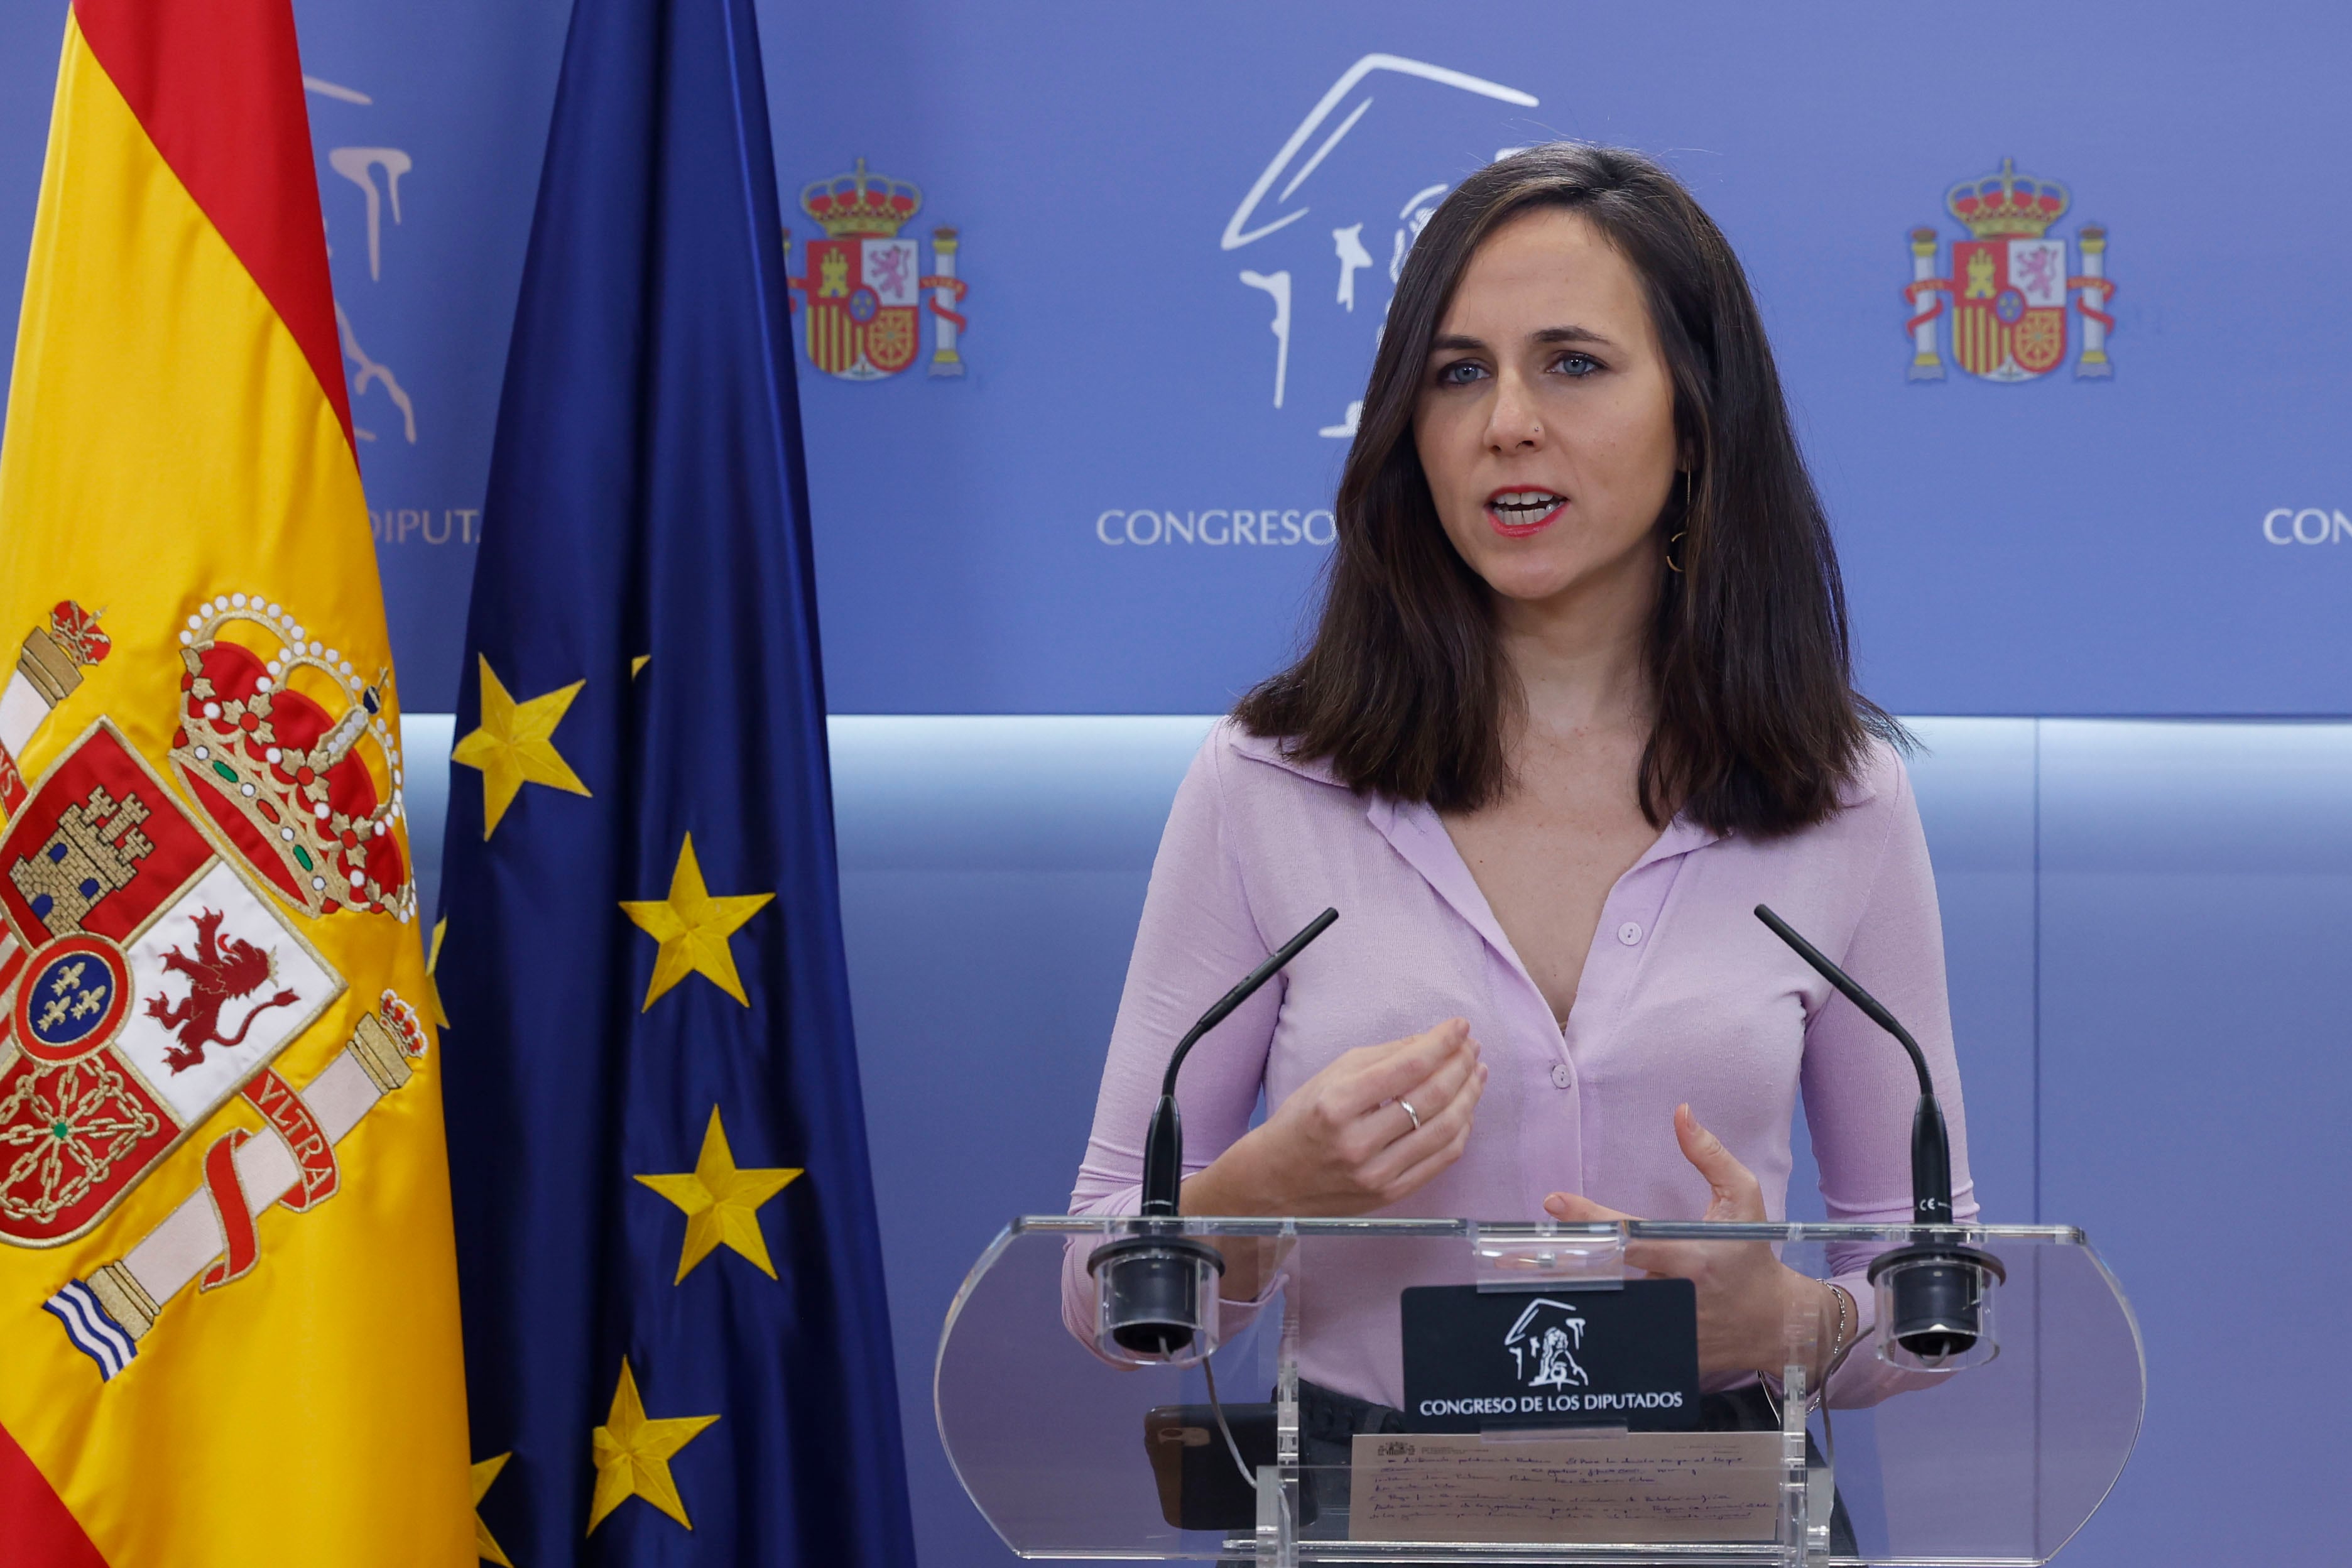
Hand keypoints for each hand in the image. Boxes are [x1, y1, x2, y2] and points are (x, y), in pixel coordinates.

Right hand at [1183, 1018, 1487, 1217]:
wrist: (1274, 1181)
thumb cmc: (1301, 1121)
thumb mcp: (1329, 1077)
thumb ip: (1381, 1057)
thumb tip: (1431, 1041)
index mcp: (1337, 1104)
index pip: (1407, 1067)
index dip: (1441, 1043)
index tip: (1459, 1026)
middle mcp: (1358, 1142)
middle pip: (1432, 1097)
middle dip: (1460, 1066)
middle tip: (1472, 1047)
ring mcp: (1377, 1173)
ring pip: (1445, 1129)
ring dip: (1469, 1096)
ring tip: (1477, 1073)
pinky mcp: (1390, 1194)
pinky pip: (1441, 1160)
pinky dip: (1460, 1130)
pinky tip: (1465, 1109)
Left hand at [1543, 1104, 1831, 1377]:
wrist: (1774, 1323)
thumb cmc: (1753, 1253)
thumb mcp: (1742, 1197)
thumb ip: (1710, 1155)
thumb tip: (1680, 1112)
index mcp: (1689, 1255)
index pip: (1630, 1236)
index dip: (1590, 1219)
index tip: (1553, 1202)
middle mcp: (1673, 1294)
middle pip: (1605, 1277)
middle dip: (1560, 1264)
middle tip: (1511, 1254)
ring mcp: (1665, 1327)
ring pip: (1607, 1310)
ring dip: (1568, 1295)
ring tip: (1519, 1282)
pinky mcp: (1662, 1351)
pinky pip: (1620, 1337)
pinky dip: (1593, 1327)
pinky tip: (1558, 1322)